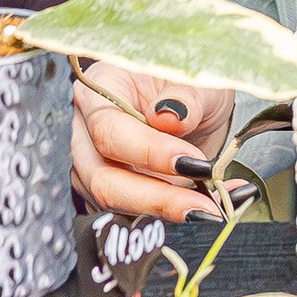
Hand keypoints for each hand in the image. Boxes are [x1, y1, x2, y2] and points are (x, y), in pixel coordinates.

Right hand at [71, 55, 234, 219]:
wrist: (195, 106)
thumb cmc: (189, 85)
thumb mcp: (197, 79)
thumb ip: (186, 97)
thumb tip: (169, 116)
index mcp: (100, 89)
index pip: (108, 130)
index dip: (148, 151)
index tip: (191, 163)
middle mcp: (87, 130)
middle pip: (102, 177)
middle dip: (154, 197)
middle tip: (202, 205)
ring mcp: (95, 165)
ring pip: (113, 204)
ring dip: (163, 213)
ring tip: (209, 210)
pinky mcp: (113, 192)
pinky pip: (132, 215)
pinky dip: (169, 217)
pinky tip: (206, 208)